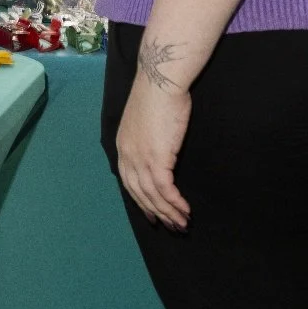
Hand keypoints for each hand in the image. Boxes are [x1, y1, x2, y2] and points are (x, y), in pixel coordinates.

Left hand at [115, 77, 192, 229]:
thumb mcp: (145, 122)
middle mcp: (127, 156)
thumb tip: (157, 149)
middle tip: (171, 226)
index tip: (152, 214)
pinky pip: (165, 189)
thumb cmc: (158, 96)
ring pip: (153, 195)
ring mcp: (141, 159)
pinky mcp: (157, 159)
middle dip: (156, 212)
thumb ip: (146, 139)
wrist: (161, 82)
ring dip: (169, 212)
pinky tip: (185, 210)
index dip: (141, 201)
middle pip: (140, 194)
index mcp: (122, 147)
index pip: (129, 183)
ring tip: (182, 223)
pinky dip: (175, 202)